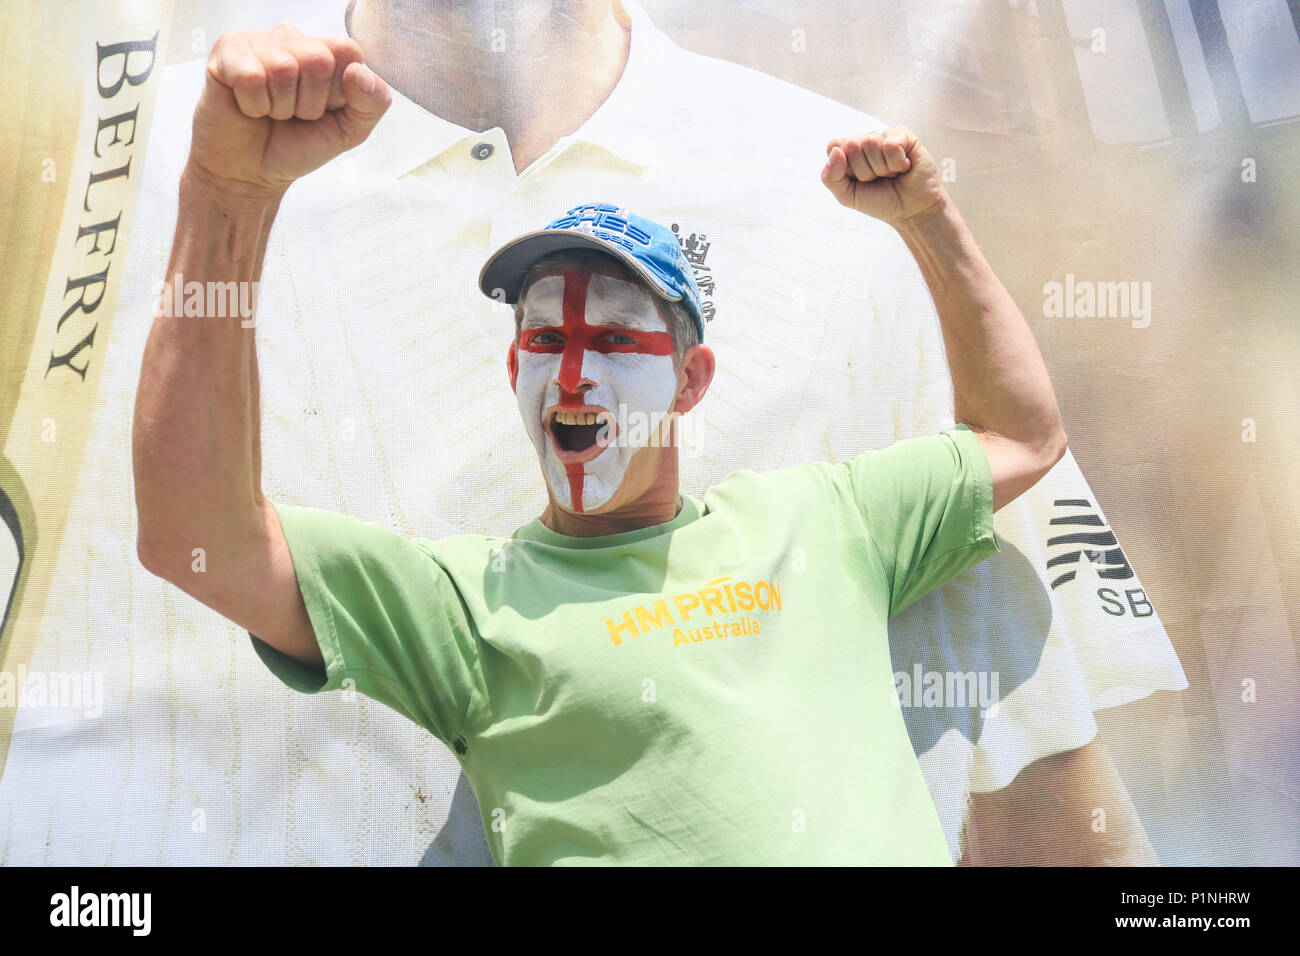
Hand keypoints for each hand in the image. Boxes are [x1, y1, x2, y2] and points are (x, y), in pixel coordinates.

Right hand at [187, 23, 391, 199]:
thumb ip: (372, 103)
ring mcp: (259, 40)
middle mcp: (294, 38)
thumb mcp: (349, 132)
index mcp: (327, 51)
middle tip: (294, 115)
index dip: (338, 93)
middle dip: (309, 103)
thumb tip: (358, 72)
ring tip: (271, 112)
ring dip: (279, 107)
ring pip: (283, 68)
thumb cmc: (299, 146)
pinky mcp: (227, 50)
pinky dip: (253, 105)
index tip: (324, 110)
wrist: (252, 172)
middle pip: (318, 59)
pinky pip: (250, 75)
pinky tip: (248, 107)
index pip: (348, 51)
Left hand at [821, 127, 946, 226]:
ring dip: (881, 168)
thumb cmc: (880, 201)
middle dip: (864, 171)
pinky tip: (904, 167)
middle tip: (878, 179)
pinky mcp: (904, 135)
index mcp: (849, 152)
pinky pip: (890, 145)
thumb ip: (831, 177)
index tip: (858, 179)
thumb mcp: (847, 196)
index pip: (834, 145)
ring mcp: (885, 136)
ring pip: (870, 143)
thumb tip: (837, 150)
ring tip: (892, 174)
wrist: (911, 211)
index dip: (845, 166)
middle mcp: (865, 140)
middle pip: (851, 145)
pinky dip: (896, 164)